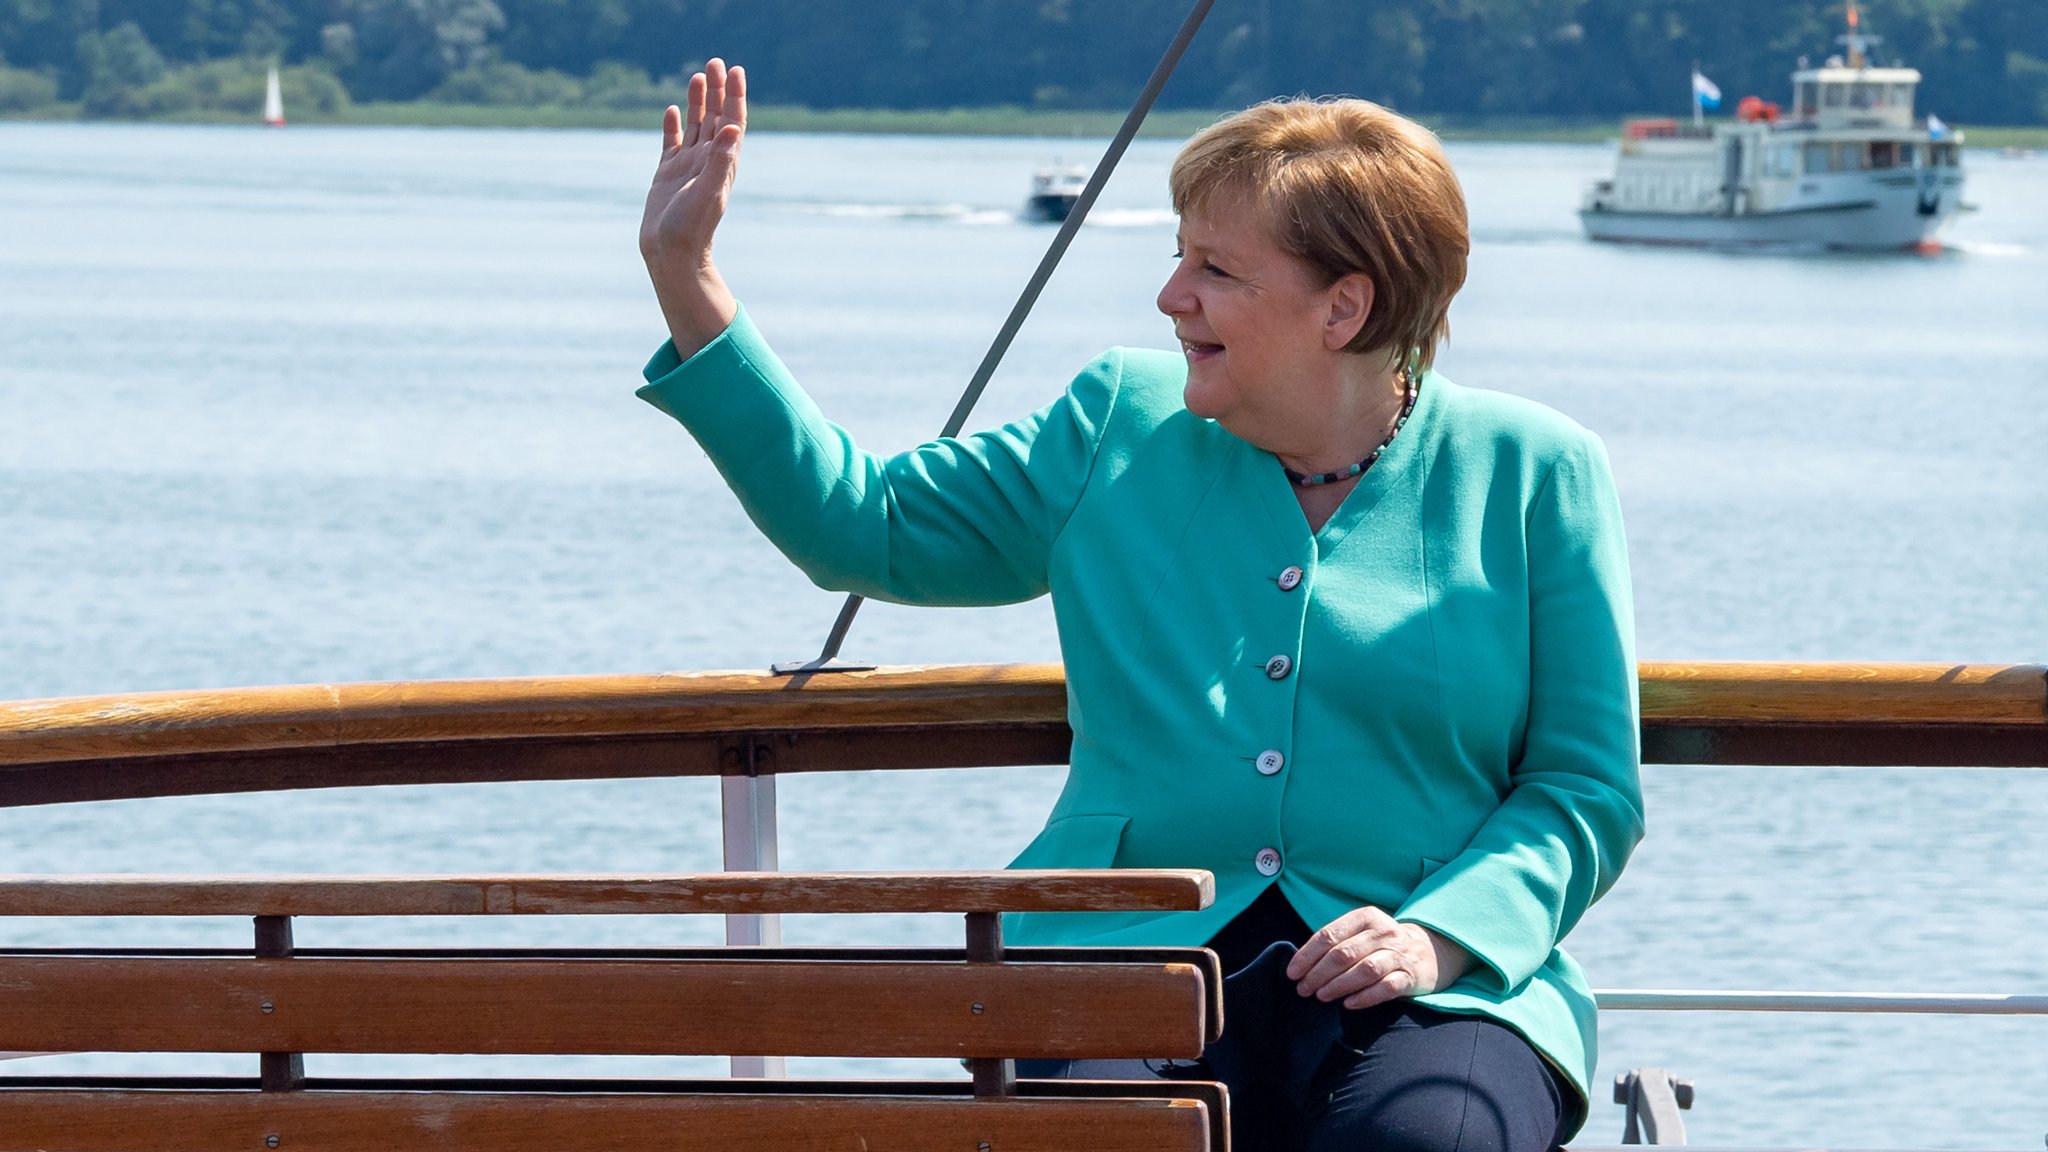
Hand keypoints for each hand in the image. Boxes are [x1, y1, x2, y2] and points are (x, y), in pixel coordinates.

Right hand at [640, 58, 745, 355]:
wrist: (671, 253)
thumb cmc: (691, 228)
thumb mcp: (707, 192)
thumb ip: (719, 160)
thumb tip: (734, 128)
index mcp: (722, 164)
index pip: (731, 122)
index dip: (735, 96)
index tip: (736, 70)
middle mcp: (707, 162)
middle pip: (715, 118)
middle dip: (717, 91)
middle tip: (716, 62)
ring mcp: (687, 167)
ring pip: (695, 126)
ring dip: (697, 102)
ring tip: (698, 76)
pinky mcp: (668, 175)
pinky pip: (672, 142)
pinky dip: (673, 125)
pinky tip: (672, 110)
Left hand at [1284, 907, 1474, 1009]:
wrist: (1430, 951)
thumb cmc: (1382, 945)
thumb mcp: (1361, 933)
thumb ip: (1336, 943)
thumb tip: (1300, 965)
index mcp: (1366, 917)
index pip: (1329, 935)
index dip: (1307, 956)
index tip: (1292, 973)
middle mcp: (1384, 932)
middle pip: (1344, 953)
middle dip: (1318, 973)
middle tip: (1303, 989)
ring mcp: (1400, 954)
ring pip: (1365, 969)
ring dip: (1339, 985)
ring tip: (1321, 996)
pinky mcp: (1412, 976)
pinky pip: (1387, 987)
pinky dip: (1365, 997)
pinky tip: (1348, 1005)